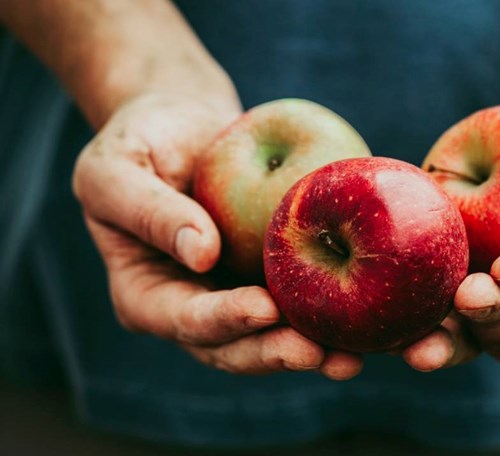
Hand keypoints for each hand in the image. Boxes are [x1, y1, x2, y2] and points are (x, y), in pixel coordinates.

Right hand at [72, 92, 362, 379]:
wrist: (184, 126)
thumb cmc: (139, 142)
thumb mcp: (116, 169)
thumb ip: (149, 211)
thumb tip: (201, 254)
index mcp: (147, 296)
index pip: (184, 319)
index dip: (223, 320)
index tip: (262, 308)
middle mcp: (194, 307)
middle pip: (235, 347)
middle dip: (276, 353)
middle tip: (319, 353)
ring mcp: (236, 296)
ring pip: (274, 337)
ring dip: (313, 351)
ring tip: (352, 358)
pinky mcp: (273, 278)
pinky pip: (303, 300)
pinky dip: (334, 315)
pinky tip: (369, 318)